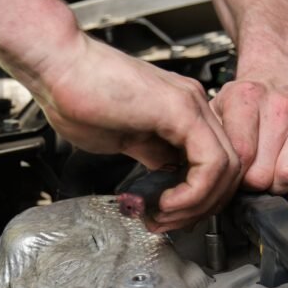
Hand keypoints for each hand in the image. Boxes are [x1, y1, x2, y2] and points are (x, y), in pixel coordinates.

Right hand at [29, 33, 241, 231]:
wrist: (57, 65)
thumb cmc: (78, 94)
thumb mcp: (125, 138)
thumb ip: (152, 156)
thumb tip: (165, 180)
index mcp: (183, 112)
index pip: (217, 165)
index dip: (200, 200)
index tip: (170, 216)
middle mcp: (194, 105)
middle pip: (231, 170)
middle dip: (203, 208)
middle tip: (169, 222)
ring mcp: (192, 105)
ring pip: (228, 169)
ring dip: (197, 205)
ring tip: (163, 214)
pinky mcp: (182, 110)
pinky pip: (211, 163)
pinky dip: (193, 194)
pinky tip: (165, 201)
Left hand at [211, 60, 287, 193]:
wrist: (283, 71)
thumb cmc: (249, 97)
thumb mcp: (218, 107)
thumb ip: (211, 137)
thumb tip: (205, 171)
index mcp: (246, 99)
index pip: (240, 157)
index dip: (234, 176)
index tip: (234, 173)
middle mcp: (280, 107)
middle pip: (263, 175)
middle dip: (255, 182)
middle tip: (253, 170)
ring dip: (280, 183)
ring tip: (274, 169)